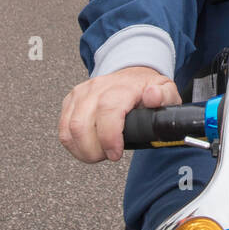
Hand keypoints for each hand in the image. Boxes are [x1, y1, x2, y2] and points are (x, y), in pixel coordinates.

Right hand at [59, 65, 181, 163]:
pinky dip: (73, 144)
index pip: (107, 111)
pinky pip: (63, 128)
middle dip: (93, 150)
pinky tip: (87, 147)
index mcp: (121, 87)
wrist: (132, 74)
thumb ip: (164, 95)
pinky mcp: (71, 101)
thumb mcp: (165, 90)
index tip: (115, 153)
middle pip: (81, 124)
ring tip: (99, 153)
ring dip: (82, 149)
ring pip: (69, 128)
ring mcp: (82, 94)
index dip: (108, 137)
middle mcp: (98, 88)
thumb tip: (152, 97)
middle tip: (108, 155)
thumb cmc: (147, 87)